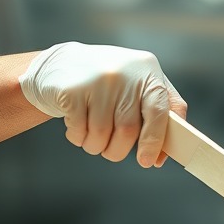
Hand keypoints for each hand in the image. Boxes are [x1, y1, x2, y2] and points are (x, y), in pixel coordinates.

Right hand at [19, 42, 184, 166]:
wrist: (63, 63)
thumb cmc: (109, 84)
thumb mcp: (139, 87)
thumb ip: (160, 115)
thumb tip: (160, 155)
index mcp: (147, 71)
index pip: (159, 110)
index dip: (154, 140)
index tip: (147, 160)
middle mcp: (125, 73)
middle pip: (127, 130)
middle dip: (118, 150)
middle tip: (111, 149)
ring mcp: (97, 80)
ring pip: (101, 135)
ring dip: (95, 145)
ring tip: (91, 131)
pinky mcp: (72, 90)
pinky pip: (78, 131)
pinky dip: (77, 137)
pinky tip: (76, 121)